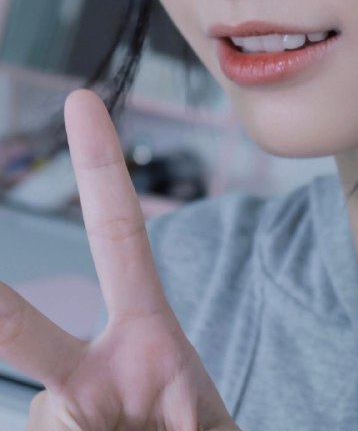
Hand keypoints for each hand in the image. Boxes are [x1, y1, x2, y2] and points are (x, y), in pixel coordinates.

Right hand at [0, 90, 238, 429]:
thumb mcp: (198, 424)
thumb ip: (164, 413)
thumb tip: (58, 414)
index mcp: (146, 334)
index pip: (119, 236)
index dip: (100, 170)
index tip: (81, 102)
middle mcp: (94, 368)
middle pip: (17, 330)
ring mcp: (61, 414)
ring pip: (44, 423)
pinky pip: (43, 430)